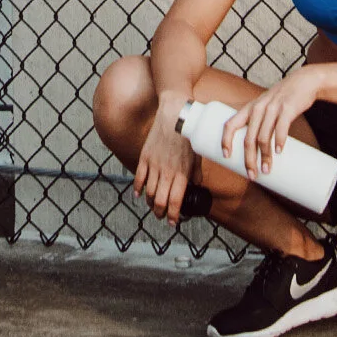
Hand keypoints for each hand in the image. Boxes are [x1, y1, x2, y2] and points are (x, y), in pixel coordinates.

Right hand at [132, 100, 195, 222]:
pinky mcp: (145, 157)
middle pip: (160, 202)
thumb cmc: (190, 134)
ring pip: (149, 193)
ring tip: (154, 206)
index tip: (174, 222)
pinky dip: (138, 189)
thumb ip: (196, 172)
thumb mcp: (198, 154)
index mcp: (182, 173)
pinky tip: (139, 195)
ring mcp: (154, 165)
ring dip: (151, 203)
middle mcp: (167, 172)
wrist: (174, 114)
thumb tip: (197, 184)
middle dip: (161, 214)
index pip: (175, 202)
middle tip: (163, 217)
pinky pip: (139, 178)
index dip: (173, 216)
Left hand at [232, 66, 319, 181]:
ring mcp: (272, 108)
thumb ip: (260, 123)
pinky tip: (279, 151)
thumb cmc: (283, 99)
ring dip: (264, 156)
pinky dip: (279, 141)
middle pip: (248, 138)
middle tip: (252, 174)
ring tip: (266, 169)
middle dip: (249, 159)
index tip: (226, 156)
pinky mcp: (287, 108)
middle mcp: (258, 108)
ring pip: (264, 137)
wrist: (303, 82)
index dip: (226, 140)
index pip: (231, 124)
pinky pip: (281, 128)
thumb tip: (257, 150)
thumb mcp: (266, 106)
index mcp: (250, 109)